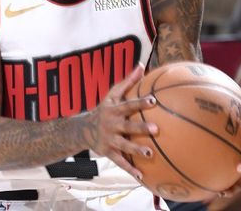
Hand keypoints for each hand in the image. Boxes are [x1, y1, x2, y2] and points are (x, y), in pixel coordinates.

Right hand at [87, 64, 157, 179]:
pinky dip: (130, 170)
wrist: (83, 129)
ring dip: (137, 150)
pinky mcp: (108, 152)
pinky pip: (120, 162)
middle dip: (141, 128)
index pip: (128, 105)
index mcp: (114, 110)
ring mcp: (109, 139)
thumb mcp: (112, 94)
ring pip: (124, 146)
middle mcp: (111, 125)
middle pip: (128, 126)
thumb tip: (141, 64)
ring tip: (150, 153)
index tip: (153, 101)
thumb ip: (128, 81)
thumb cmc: (104, 109)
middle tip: (157, 129)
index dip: (140, 103)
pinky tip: (142, 176)